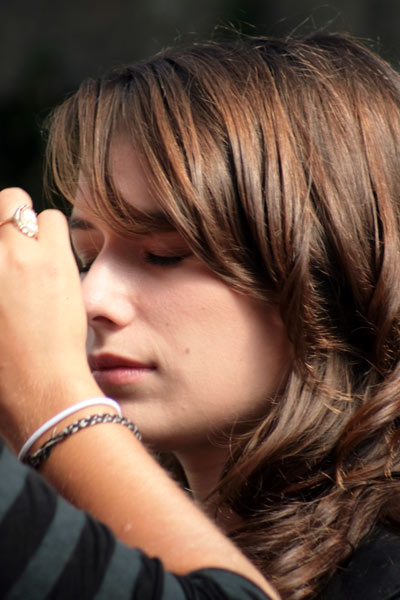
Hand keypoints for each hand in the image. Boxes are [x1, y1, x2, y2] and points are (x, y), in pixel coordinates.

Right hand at [0, 188, 100, 449]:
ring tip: (34, 255)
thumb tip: (7, 277)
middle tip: (14, 248)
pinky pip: (54, 221)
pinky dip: (53, 235)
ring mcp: (13, 254)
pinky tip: (54, 262)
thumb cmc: (3, 369)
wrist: (38, 389)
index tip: (4, 255)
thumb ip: (0, 284)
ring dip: (30, 227)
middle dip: (5, 222)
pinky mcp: (51, 260)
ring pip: (22, 207)